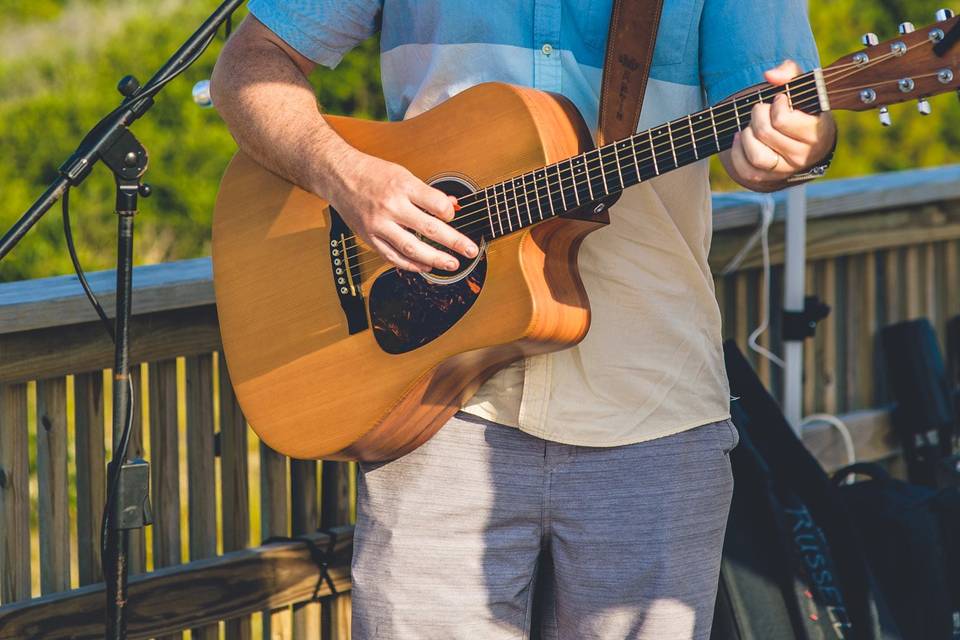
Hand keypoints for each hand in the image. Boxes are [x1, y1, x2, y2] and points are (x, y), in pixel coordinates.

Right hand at [327, 150, 479, 272]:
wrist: (338, 176)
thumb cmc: (372, 173)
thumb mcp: (402, 174)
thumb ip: (426, 193)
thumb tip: (451, 207)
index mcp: (402, 186)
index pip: (436, 204)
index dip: (450, 212)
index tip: (454, 215)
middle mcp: (391, 206)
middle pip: (429, 229)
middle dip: (454, 242)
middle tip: (470, 250)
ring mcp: (379, 225)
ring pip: (412, 248)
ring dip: (435, 259)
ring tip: (452, 264)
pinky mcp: (370, 238)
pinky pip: (393, 257)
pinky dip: (411, 265)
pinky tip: (425, 267)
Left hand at [725, 60, 836, 190]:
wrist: (805, 136)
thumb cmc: (801, 107)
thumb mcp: (802, 86)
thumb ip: (790, 72)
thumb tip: (770, 75)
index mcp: (817, 133)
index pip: (782, 119)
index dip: (776, 104)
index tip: (780, 100)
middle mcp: (804, 156)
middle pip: (765, 133)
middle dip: (757, 115)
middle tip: (762, 109)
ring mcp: (787, 170)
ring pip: (757, 156)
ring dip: (747, 135)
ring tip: (751, 125)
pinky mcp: (770, 179)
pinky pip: (746, 171)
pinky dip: (737, 153)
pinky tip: (740, 138)